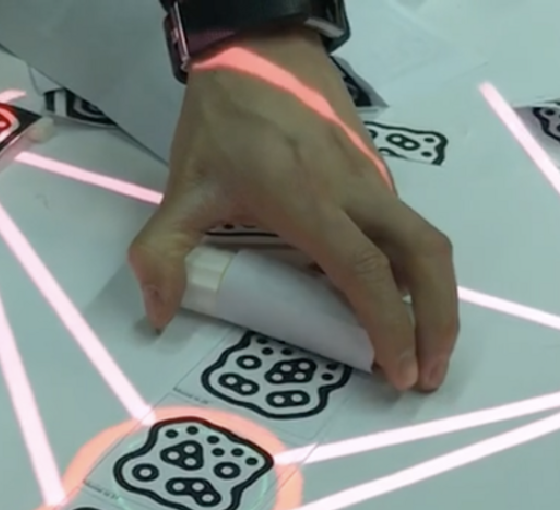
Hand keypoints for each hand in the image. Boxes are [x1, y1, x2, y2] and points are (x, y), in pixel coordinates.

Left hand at [129, 28, 457, 391]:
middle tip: (426, 375)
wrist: (256, 49)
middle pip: (423, 256)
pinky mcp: (373, 173)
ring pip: (423, 242)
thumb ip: (162, 253)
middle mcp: (354, 191)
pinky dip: (409, 272)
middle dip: (437, 320)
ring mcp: (370, 179)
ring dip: (432, 298)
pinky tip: (389, 303)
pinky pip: (403, 228)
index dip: (387, 327)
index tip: (396, 372)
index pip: (363, 271)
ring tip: (418, 350)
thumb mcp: (181, 190)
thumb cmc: (221, 123)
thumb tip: (158, 316)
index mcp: (308, 201)